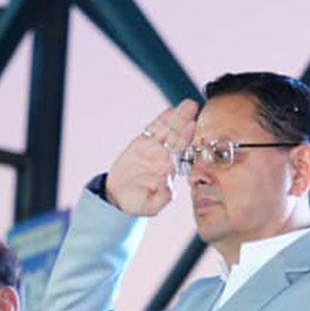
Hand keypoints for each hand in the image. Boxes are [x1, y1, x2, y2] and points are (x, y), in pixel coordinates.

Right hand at [106, 101, 197, 216]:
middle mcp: (164, 158)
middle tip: (193, 106)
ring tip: (186, 104)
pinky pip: (152, 130)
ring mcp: (153, 149)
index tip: (192, 126)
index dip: (186, 138)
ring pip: (167, 130)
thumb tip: (169, 182)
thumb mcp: (150, 206)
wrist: (116, 198)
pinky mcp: (141, 144)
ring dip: (177, 117)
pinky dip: (160, 121)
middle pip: (176, 136)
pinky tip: (169, 111)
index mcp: (169, 171)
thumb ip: (163, 197)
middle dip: (185, 121)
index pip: (180, 152)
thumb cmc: (136, 204)